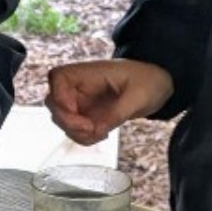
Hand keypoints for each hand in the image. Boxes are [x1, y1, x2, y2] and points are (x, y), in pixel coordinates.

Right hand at [45, 58, 172, 144]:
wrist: (157, 84)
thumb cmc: (148, 80)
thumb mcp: (138, 96)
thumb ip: (116, 113)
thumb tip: (96, 130)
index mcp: (87, 73)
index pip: (57, 78)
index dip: (60, 96)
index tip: (76, 111)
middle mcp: (78, 86)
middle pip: (54, 103)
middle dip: (69, 122)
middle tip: (93, 129)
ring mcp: (80, 101)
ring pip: (61, 120)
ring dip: (77, 133)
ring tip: (102, 133)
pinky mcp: (86, 115)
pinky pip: (74, 129)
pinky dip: (84, 137)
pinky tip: (103, 133)